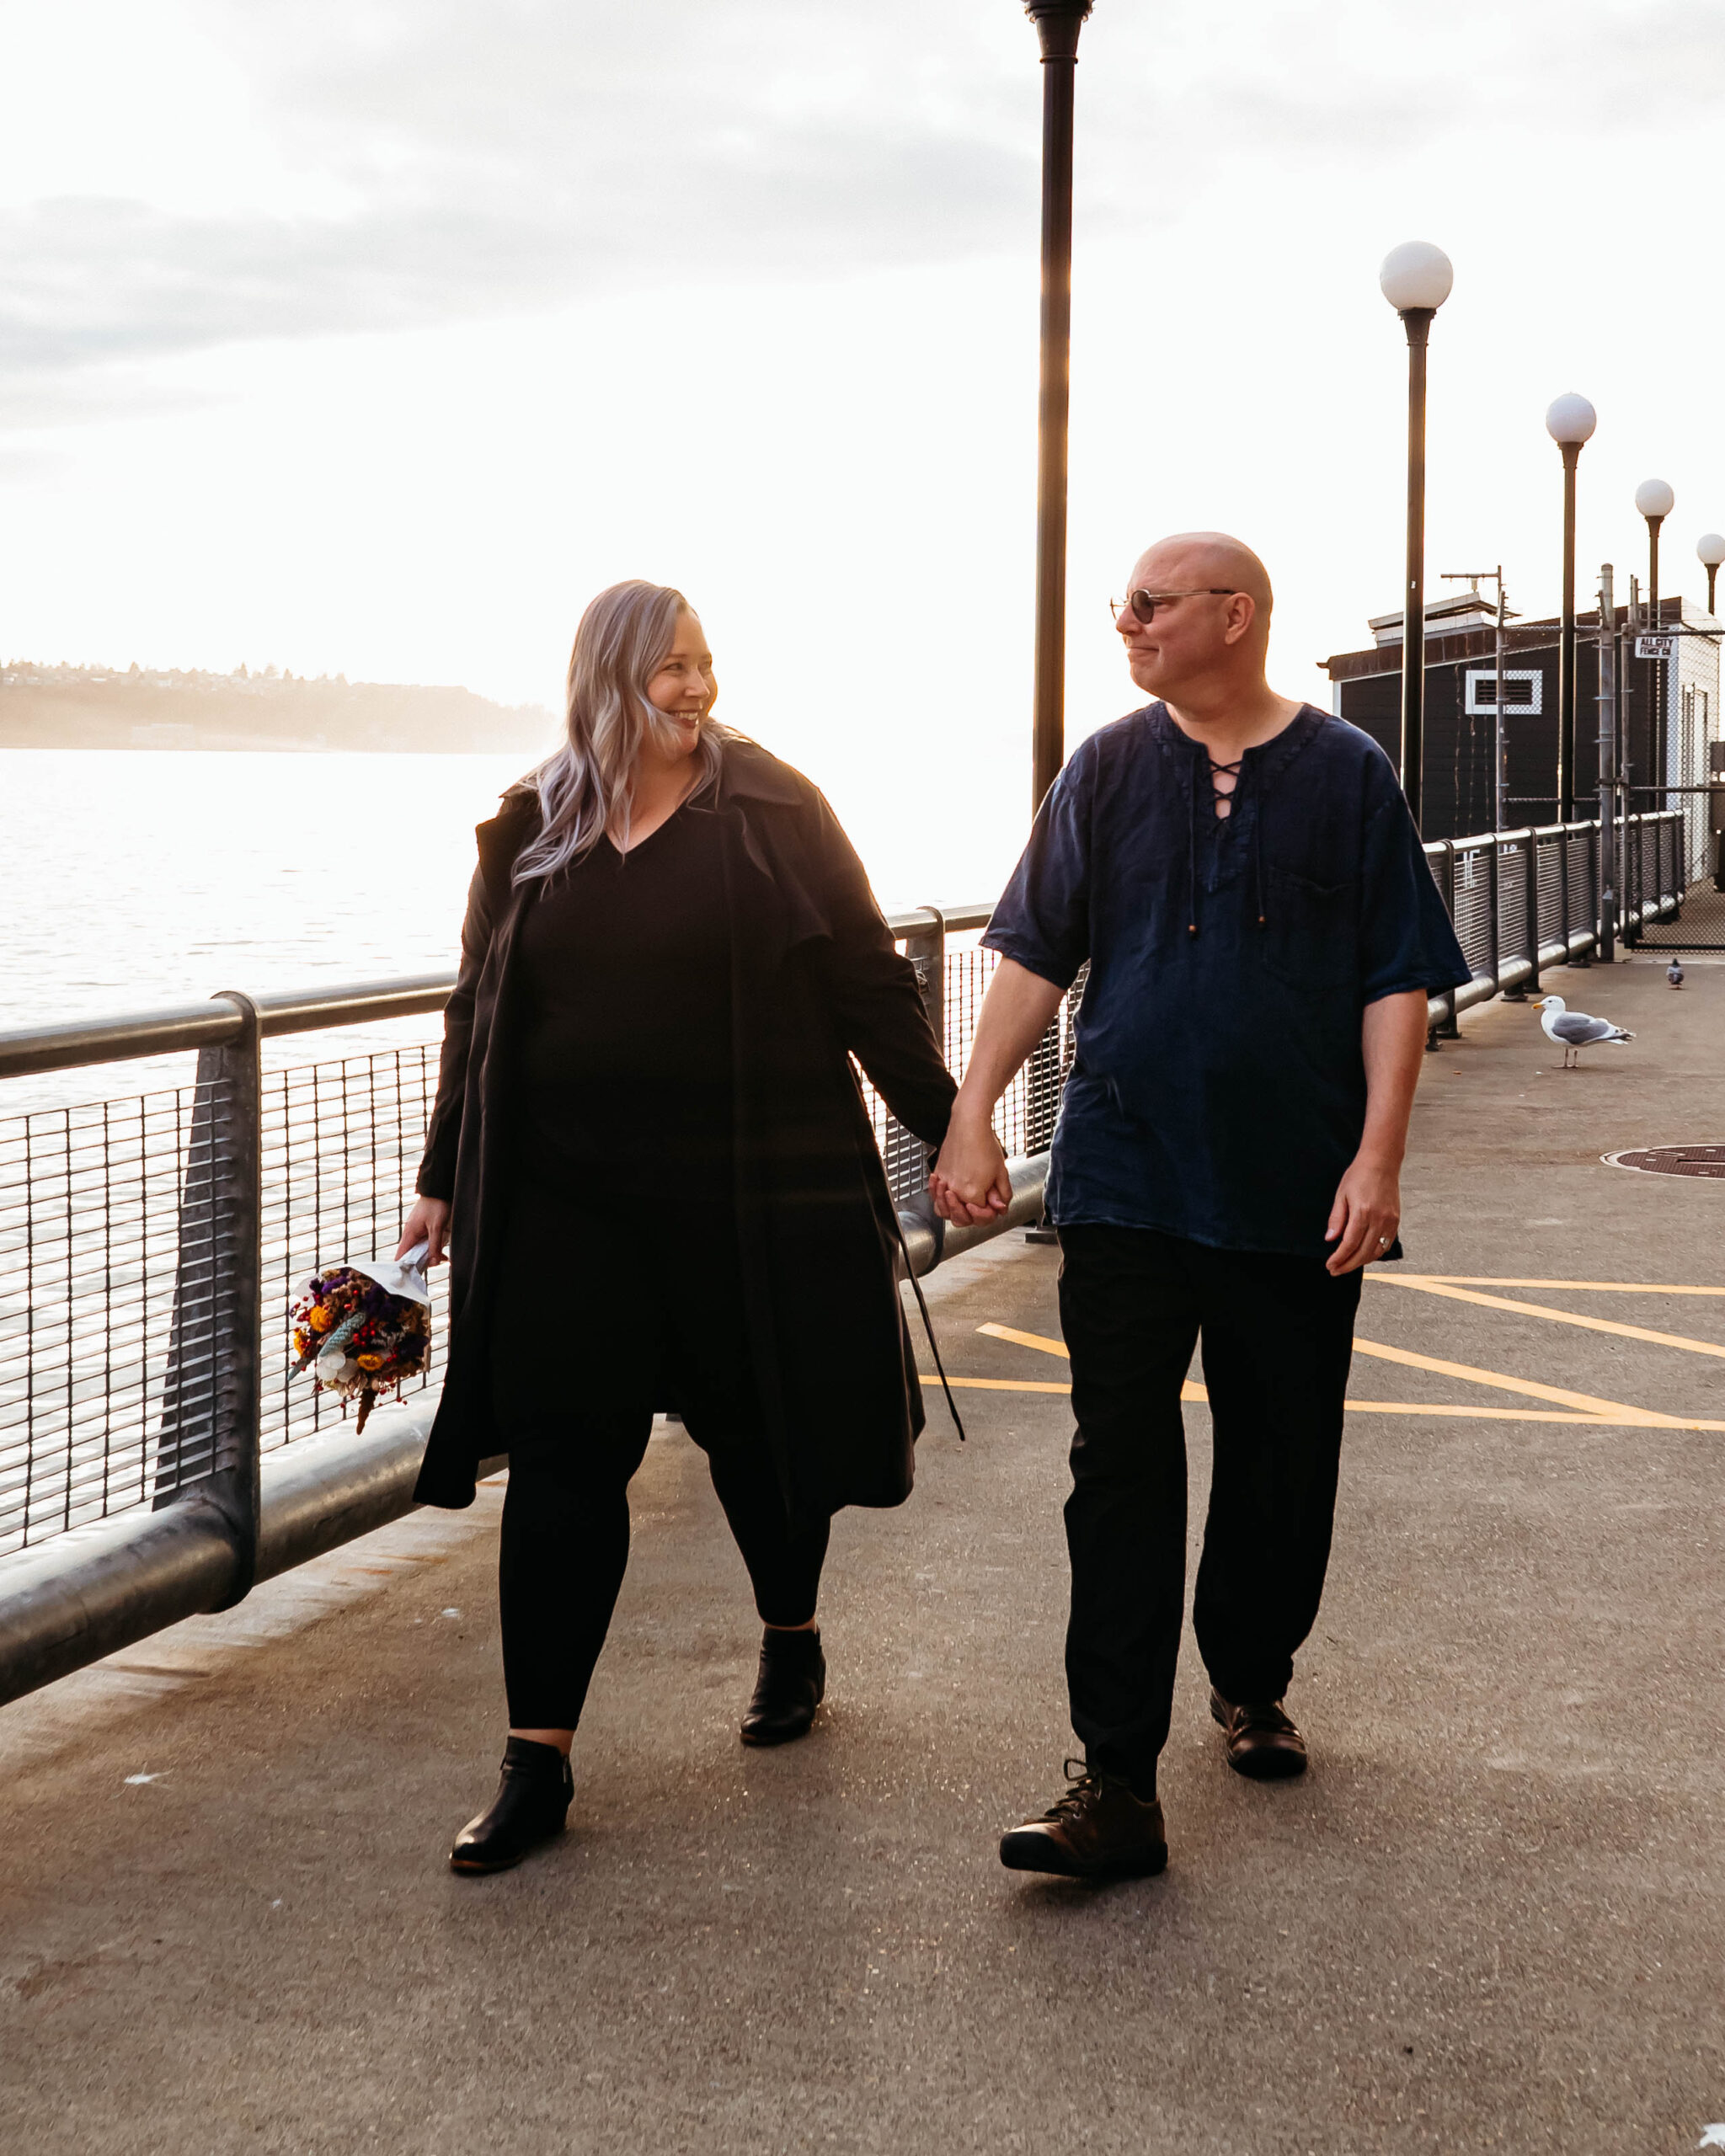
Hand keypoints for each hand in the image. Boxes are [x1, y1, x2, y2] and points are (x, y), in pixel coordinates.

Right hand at [398, 1195, 451, 1267]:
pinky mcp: (423, 1229)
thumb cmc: (436, 1205)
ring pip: (420, 1250)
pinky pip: (426, 1243)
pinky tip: (443, 1252)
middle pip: (412, 1256)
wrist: (439, 1188)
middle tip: (437, 1263)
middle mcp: (410, 1234)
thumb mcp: (437, 1227)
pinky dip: (433, 1248)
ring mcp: (416, 1232)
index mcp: (409, 1234)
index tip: (414, 1276)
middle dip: (423, 1262)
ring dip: (430, 1255)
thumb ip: (434, 1245)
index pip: (400, 1257)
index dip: (404, 1268)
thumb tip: (433, 1263)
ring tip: (443, 1258)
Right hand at [930, 1112, 1011, 1227]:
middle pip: (959, 1219)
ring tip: (960, 1201)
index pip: (979, 1216)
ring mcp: (944, 1182)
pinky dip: (939, 1196)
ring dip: (951, 1210)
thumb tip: (999, 1207)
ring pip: (941, 1210)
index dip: (988, 1213)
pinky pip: (935, 1194)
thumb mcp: (1001, 1171)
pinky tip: (946, 1190)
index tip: (991, 1205)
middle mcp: (955, 1190)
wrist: (969, 1125)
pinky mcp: (938, 1173)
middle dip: (969, 1216)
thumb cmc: (984, 1143)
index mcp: (972, 1193)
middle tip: (977, 1206)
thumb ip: (1002, 1194)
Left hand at [1324, 1153, 1399, 1275]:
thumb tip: (1330, 1240)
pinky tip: (1364, 1255)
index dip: (1339, 1258)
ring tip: (1348, 1264)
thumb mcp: (1341, 1195)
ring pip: (1376, 1251)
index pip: (1349, 1244)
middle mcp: (1379, 1219)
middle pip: (1364, 1252)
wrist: (1381, 1162)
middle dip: (1348, 1265)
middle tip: (1336, 1270)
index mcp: (1363, 1212)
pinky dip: (1375, 1253)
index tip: (1330, 1265)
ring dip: (1362, 1261)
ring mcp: (1390, 1221)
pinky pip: (1386, 1244)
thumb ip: (1336, 1219)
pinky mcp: (1396, 1221)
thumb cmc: (1359, 1175)